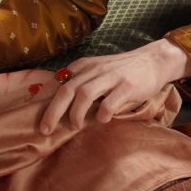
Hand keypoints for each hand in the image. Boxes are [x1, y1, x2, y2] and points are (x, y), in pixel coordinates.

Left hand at [39, 38, 190, 133]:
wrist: (153, 60)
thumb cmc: (122, 70)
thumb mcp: (97, 71)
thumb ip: (80, 82)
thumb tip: (57, 105)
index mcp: (84, 66)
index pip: (58, 83)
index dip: (45, 101)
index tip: (36, 118)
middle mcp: (94, 69)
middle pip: (67, 90)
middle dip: (53, 112)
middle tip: (46, 130)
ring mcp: (111, 77)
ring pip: (84, 94)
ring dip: (76, 114)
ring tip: (76, 126)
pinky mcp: (127, 86)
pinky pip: (109, 103)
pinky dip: (102, 115)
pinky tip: (103, 120)